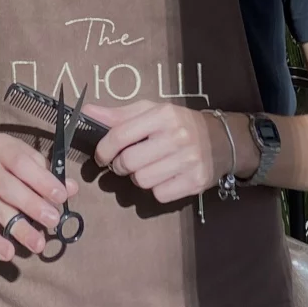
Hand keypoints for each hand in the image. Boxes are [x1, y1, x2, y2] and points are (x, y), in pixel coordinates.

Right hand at [0, 133, 78, 261]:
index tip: (61, 196)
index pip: (21, 163)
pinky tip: (7, 253)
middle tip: (52, 221)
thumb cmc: (7, 155)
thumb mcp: (26, 153)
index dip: (42, 180)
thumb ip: (47, 171)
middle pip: (8, 188)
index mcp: (2, 147)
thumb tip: (71, 188)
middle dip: (31, 206)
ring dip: (18, 229)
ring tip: (38, 244)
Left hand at [83, 100, 227, 204]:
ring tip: (148, 167)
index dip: (104, 149)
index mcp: (163, 114)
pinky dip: (156, 189)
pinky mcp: (194, 182)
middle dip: (121, 166)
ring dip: (138, 177)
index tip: (101, 156)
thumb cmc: (178, 124)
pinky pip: (159, 194)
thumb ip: (118, 115)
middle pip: (128, 162)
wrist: (220, 140)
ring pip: (142, 181)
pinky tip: (164, 177)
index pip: (120, 135)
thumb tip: (87, 113)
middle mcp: (177, 136)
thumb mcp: (151, 111)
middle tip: (127, 162)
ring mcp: (188, 160)